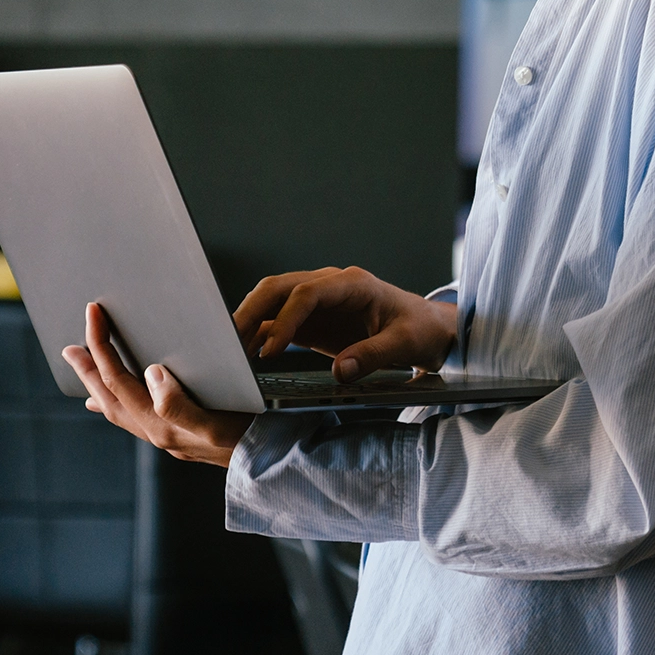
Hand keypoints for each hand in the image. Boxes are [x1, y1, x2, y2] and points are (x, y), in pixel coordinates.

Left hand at [66, 301, 253, 466]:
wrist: (265, 464)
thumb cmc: (245, 439)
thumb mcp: (213, 422)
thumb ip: (177, 404)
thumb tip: (151, 374)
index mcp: (159, 424)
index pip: (118, 379)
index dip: (102, 346)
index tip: (94, 315)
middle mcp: (154, 433)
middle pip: (109, 395)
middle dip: (88, 367)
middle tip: (70, 346)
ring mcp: (161, 436)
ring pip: (115, 408)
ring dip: (95, 385)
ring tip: (81, 367)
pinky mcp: (172, 436)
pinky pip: (130, 418)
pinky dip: (113, 405)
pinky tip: (106, 404)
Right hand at [231, 265, 458, 383]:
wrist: (427, 329)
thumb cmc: (420, 330)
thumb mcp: (405, 343)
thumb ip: (374, 355)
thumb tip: (341, 371)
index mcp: (352, 284)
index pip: (307, 293)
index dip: (285, 319)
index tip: (272, 350)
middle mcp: (329, 286)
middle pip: (279, 288)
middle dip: (251, 311)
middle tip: (228, 343)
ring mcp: (318, 301)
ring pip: (272, 301)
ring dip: (249, 322)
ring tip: (228, 352)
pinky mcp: (312, 320)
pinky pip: (277, 321)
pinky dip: (259, 336)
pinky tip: (245, 356)